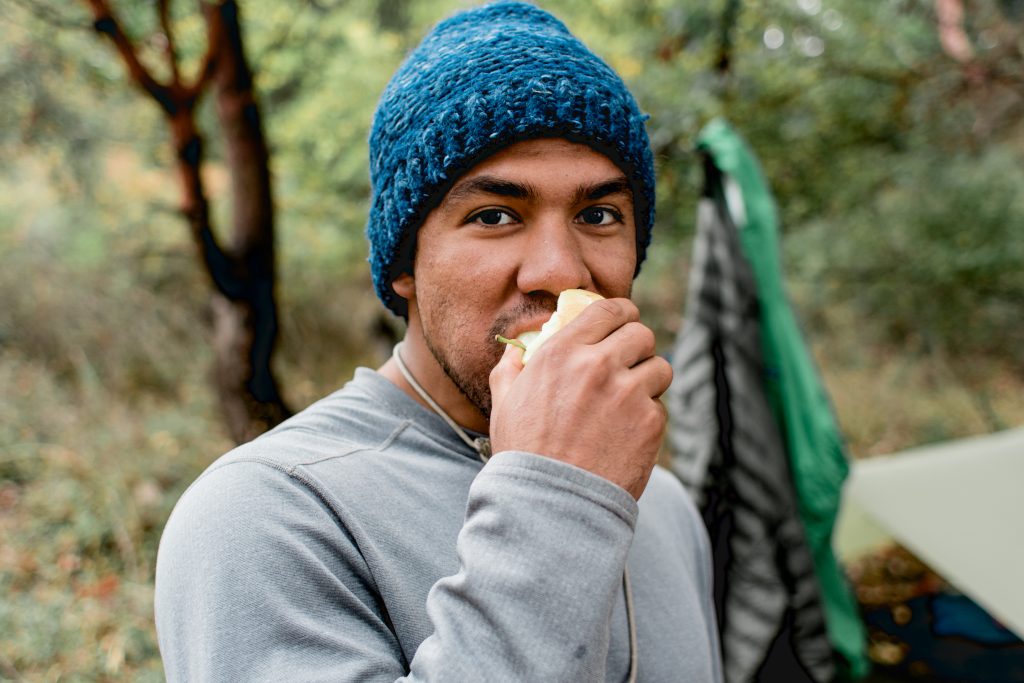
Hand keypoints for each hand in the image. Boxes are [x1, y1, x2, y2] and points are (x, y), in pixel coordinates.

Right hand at [489, 298, 672, 499]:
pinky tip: (626, 434)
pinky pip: (660, 405)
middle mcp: (598, 364)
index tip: (624, 322)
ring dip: (648, 380)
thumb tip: (516, 350)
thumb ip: (510, 368)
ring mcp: (628, 392)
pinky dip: (648, 416)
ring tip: (630, 401)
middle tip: (630, 364)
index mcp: (561, 353)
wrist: (551, 504)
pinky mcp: (650, 422)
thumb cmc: (524, 455)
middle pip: (641, 333)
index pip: (608, 309)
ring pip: (659, 367)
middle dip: (637, 346)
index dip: (621, 314)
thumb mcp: (503, 404)